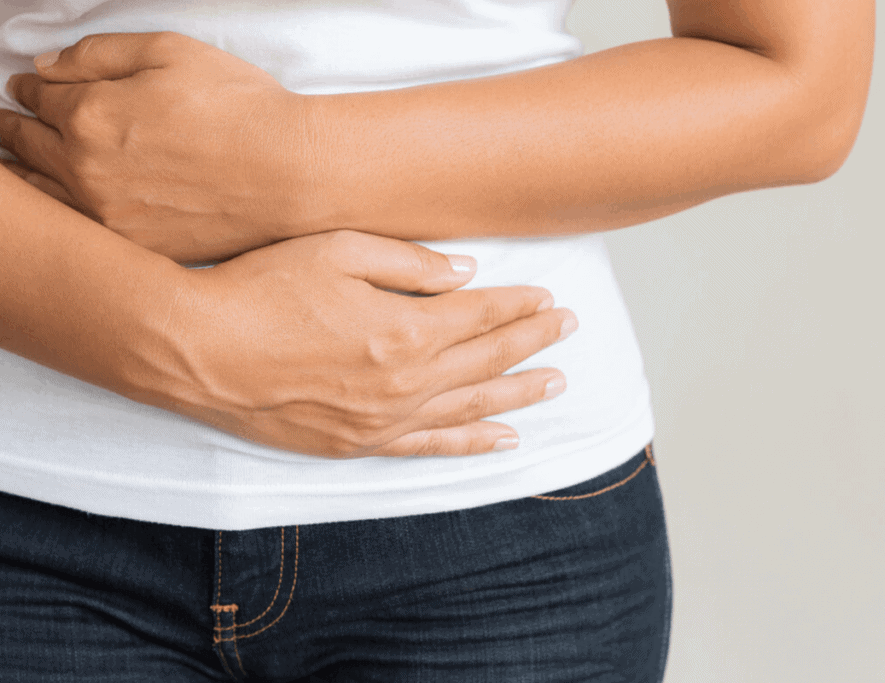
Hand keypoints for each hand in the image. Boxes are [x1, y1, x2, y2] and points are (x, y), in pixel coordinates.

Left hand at [0, 31, 308, 262]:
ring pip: (42, 197)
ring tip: (17, 167)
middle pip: (27, 147)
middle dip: (13, 130)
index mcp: (90, 115)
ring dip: (23, 177)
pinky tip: (60, 208)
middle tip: (6, 126)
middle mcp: (87, 171)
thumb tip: (48, 67)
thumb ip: (98, 54)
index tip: (27, 89)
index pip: (38, 97)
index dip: (30, 88)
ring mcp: (111, 217)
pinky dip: (60, 216)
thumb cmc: (243, 110)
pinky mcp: (138, 248)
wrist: (293, 174)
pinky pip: (80, 232)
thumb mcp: (171, 51)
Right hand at [159, 230, 576, 457]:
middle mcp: (405, 381)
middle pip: (487, 360)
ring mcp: (382, 419)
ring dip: (518, 394)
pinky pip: (430, 448)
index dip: (520, 306)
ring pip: (470, 407)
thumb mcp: (336, 249)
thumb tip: (466, 273)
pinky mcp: (356, 444)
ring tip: (555, 383)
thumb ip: (409, 263)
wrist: (195, 349)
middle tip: (568, 330)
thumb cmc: (260, 288)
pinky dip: (471, 443)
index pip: (482, 315)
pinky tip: (504, 439)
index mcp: (405, 328)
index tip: (549, 299)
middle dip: (532, 342)